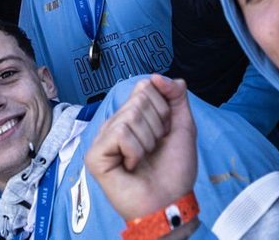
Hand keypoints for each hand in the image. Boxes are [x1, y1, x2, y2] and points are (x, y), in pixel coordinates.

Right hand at [85, 74, 196, 221]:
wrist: (171, 202)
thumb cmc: (175, 170)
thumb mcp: (183, 127)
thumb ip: (176, 97)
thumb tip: (158, 76)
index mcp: (132, 117)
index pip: (144, 87)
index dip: (163, 109)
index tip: (165, 133)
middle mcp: (115, 124)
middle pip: (138, 99)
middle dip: (157, 125)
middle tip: (154, 148)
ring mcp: (103, 139)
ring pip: (130, 116)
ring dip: (147, 141)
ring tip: (143, 159)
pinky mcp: (95, 155)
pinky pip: (120, 134)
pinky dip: (135, 151)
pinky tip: (132, 166)